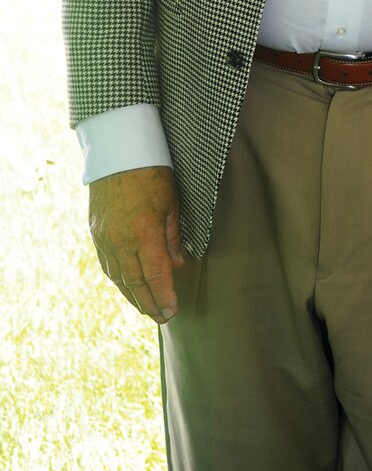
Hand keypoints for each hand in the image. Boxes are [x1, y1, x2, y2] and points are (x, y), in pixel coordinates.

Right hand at [89, 166, 185, 322]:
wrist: (117, 153)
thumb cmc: (152, 173)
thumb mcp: (172, 203)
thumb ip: (173, 237)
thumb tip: (176, 265)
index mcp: (143, 232)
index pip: (156, 274)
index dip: (164, 296)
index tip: (172, 311)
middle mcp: (120, 240)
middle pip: (135, 282)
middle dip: (149, 303)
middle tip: (162, 318)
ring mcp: (104, 238)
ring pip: (118, 276)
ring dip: (132, 295)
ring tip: (146, 308)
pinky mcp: (96, 233)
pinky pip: (107, 264)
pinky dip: (118, 279)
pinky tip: (126, 286)